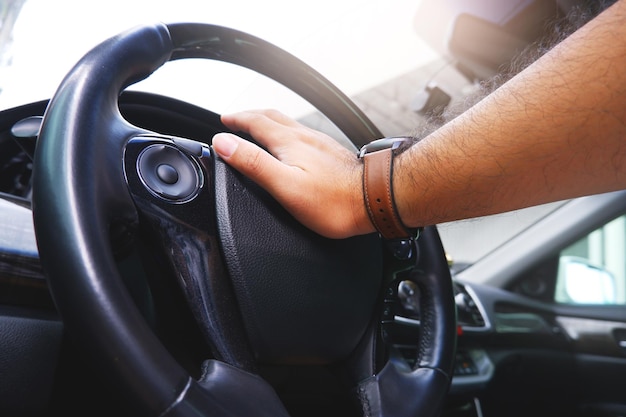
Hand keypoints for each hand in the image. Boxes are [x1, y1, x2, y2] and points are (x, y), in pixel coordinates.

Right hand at [212, 110, 374, 238]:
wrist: (375, 200)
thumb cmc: (332, 201)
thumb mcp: (284, 185)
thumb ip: (253, 163)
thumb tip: (223, 143)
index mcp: (289, 142)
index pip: (255, 122)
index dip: (236, 120)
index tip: (224, 120)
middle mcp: (305, 137)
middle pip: (272, 117)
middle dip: (250, 116)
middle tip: (237, 119)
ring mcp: (320, 144)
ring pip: (289, 124)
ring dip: (269, 122)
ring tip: (259, 128)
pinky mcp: (332, 154)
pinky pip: (303, 135)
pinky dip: (287, 133)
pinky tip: (294, 145)